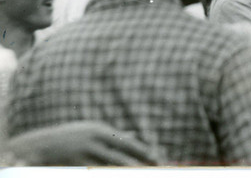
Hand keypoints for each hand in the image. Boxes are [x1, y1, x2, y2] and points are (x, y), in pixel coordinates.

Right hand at [6, 121, 160, 165]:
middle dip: (138, 165)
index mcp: (101, 131)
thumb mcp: (93, 131)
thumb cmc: (72, 137)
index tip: (156, 158)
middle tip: (153, 170)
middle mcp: (95, 142)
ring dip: (125, 172)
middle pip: (121, 156)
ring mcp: (84, 154)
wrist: (41, 145)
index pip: (127, 143)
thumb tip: (133, 136)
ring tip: (138, 175)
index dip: (143, 151)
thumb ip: (114, 136)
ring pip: (110, 167)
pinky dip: (107, 175)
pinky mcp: (75, 165)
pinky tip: (116, 177)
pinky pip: (96, 173)